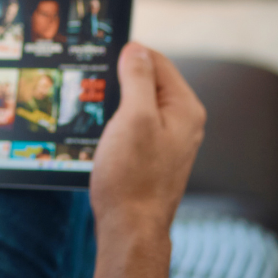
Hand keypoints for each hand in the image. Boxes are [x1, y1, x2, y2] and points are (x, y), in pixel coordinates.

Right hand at [88, 42, 204, 277]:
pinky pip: (136, 125)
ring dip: (116, 102)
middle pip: (149, 81)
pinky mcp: (154, 156)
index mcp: (184, 107)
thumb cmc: (132, 176)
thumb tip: (135, 49)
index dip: (128, 55)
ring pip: (140, 104)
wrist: (131, 229)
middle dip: (120, 79)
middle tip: (92, 84)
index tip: (100, 56)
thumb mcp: (133, 117)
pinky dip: (117, 122)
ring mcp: (170, 140)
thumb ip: (137, 78)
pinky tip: (101, 132)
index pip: (157, 61)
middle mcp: (183, 121)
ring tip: (94, 110)